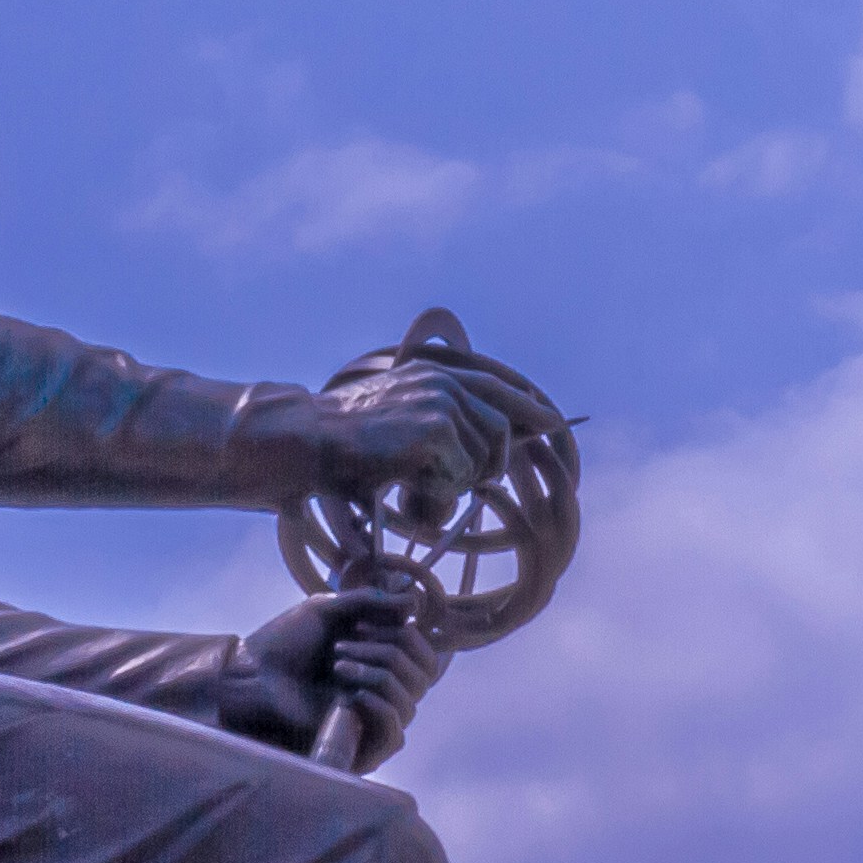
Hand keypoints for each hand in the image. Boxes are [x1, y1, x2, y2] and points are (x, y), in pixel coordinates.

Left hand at [215, 591, 450, 773]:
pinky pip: (395, 732)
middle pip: (422, 676)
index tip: (364, 623)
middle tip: (344, 644)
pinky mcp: (357, 746)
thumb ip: (370, 602)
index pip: (423, 656)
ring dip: (378, 673)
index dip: (407, 635)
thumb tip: (414, 601)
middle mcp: (380, 691)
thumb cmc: (282, 643)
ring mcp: (370, 720)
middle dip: (389, 650)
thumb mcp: (327, 610)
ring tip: (338, 664)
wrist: (251, 677)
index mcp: (377, 661)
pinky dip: (380, 705)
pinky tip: (352, 694)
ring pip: (410, 701)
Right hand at [303, 356, 560, 509]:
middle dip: (495, 462)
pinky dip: (440, 489)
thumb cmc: (345, 440)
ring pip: (480, 457)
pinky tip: (411, 484)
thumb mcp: (397, 417)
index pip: (495, 387)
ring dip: (459, 480)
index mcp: (432, 373)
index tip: (552, 423)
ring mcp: (440, 403)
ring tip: (424, 484)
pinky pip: (460, 474)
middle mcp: (441, 381)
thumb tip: (486, 448)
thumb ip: (438, 419)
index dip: (527, 407)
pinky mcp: (435, 429)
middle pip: (499, 428)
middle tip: (478, 482)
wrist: (311, 440)